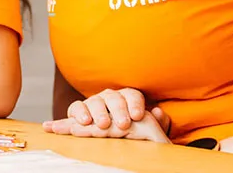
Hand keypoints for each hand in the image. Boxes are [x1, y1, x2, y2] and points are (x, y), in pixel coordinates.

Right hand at [41, 88, 171, 143]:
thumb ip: (157, 121)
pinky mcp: (79, 112)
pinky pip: (75, 108)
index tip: (136, 116)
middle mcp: (111, 98)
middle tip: (121, 124)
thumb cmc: (138, 134)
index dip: (134, 104)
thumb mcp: (152, 130)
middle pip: (113, 97)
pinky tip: (77, 122)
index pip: (132, 94)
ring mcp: (94, 104)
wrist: (119, 139)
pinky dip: (75, 113)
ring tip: (96, 124)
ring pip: (94, 101)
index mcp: (129, 98)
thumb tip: (157, 111)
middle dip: (116, 110)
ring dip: (95, 112)